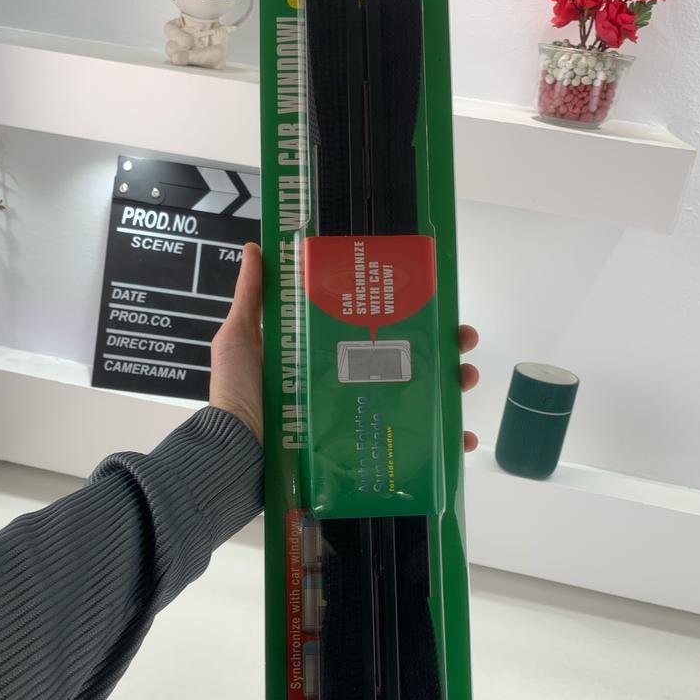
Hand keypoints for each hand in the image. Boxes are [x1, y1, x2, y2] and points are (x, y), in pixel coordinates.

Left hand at [210, 245, 479, 452]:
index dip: (409, 312)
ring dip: (452, 387)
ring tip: (465, 378)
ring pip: (419, 397)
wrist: (234, 454)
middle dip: (444, 347)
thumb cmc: (237, 395)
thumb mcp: (241, 338)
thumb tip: (255, 246)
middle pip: (407, 359)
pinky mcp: (362, 448)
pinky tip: (460, 437)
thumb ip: (253, 296)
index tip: (436, 298)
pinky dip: (442, 442)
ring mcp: (358, 415)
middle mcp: (347, 381)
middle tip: (463, 341)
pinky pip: (411, 446)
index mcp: (326, 352)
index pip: (377, 326)